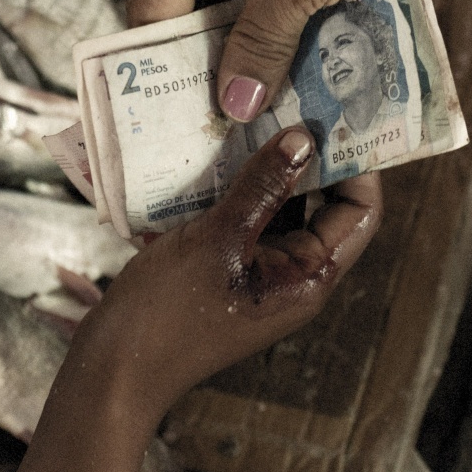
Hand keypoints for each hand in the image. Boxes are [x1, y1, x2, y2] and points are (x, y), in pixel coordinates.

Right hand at [73, 127, 381, 416]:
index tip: (334, 113)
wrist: (112, 372)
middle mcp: (293, 274)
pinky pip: (242, 218)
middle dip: (306, 154)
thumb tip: (304, 138)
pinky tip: (210, 151)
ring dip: (263, 166)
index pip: (359, 211)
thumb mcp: (218, 239)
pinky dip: (232, 186)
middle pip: (320, 203)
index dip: (356, 163)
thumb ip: (263, 186)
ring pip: (277, 206)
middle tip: (288, 99)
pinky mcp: (225, 269)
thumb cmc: (168, 314)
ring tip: (248, 114)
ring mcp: (258, 272)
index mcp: (309, 276)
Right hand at [126, 0, 448, 121]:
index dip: (162, 68)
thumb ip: (260, 46)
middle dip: (215, 74)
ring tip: (265, 123)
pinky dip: (290, 42)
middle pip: (197, 23)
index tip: (179, 121)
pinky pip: (281, 9)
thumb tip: (231, 107)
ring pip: (244, 20)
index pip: (152, 14)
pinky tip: (303, 87)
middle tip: (225, 134)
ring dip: (259, 63)